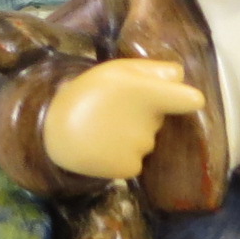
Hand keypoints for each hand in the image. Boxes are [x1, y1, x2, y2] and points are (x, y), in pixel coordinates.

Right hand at [42, 59, 206, 180]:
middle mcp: (147, 122)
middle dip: (145, 114)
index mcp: (145, 93)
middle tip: (114, 109)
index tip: (187, 99)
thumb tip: (180, 75)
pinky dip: (123, 155)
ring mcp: (139, 148)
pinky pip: (136, 160)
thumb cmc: (86, 94)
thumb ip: (151, 70)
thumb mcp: (115, 71)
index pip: (189, 100)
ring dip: (131, 135)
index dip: (188, 99)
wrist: (50, 130)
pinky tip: (103, 145)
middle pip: (160, 119)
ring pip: (146, 140)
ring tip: (103, 127)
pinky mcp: (129, 168)